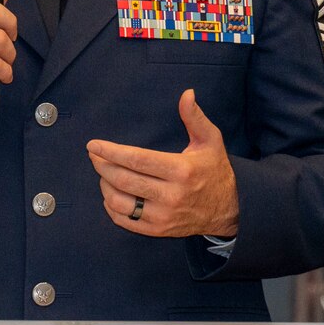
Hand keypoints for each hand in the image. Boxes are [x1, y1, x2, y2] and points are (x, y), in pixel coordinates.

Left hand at [87, 89, 239, 238]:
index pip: (137, 160)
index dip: (111, 152)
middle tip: (94, 156)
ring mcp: (164, 216)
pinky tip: (112, 193)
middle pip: (123, 180)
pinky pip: (124, 220)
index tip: (93, 145)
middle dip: (102, 166)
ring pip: (119, 201)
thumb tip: (186, 94)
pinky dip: (111, 206)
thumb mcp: (210, 141)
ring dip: (104, 185)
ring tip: (104, 173)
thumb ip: (195, 118)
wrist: (230, 210)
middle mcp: (172, 196)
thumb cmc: (215, 170)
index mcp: (182, 171)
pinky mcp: (158, 230)